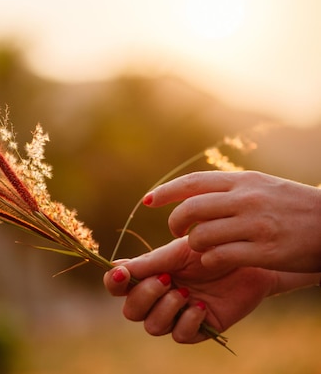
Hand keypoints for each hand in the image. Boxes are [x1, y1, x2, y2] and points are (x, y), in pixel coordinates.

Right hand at [103, 236, 276, 343]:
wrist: (247, 260)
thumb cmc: (211, 250)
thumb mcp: (178, 252)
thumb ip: (149, 262)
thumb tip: (116, 267)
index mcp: (149, 275)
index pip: (118, 286)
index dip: (113, 283)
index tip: (122, 273)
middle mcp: (158, 298)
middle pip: (131, 311)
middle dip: (144, 296)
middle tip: (166, 279)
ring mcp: (176, 314)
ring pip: (152, 326)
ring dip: (166, 309)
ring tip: (186, 292)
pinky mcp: (199, 329)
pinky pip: (180, 335)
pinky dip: (187, 320)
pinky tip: (201, 306)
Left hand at [144, 171, 320, 271]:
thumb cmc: (294, 206)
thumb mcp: (262, 186)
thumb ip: (229, 189)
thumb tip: (192, 193)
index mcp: (243, 181)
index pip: (192, 183)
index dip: (165, 192)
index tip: (148, 200)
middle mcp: (246, 199)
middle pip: (190, 210)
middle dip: (175, 223)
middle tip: (176, 232)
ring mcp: (255, 225)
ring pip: (201, 236)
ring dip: (194, 245)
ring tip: (202, 247)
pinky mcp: (264, 251)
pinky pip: (220, 256)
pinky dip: (211, 259)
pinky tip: (217, 259)